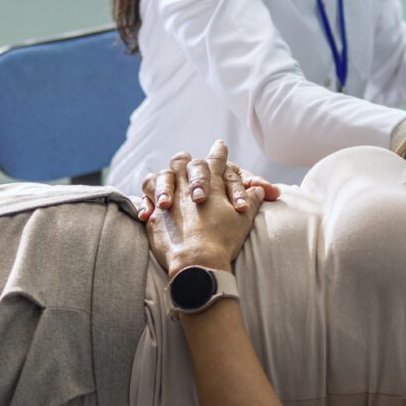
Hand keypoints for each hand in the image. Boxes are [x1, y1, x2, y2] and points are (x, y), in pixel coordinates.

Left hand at [143, 140, 266, 276]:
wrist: (198, 260)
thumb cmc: (223, 239)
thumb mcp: (244, 218)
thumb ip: (253, 200)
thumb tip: (260, 190)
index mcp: (211, 182)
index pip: (217, 160)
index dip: (219, 152)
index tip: (219, 145)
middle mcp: (187, 185)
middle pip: (183, 162)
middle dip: (185, 161)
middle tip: (186, 160)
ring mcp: (169, 197)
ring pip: (161, 176)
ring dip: (164, 180)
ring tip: (167, 189)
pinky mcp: (154, 214)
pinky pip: (145, 200)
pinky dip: (147, 203)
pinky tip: (149, 211)